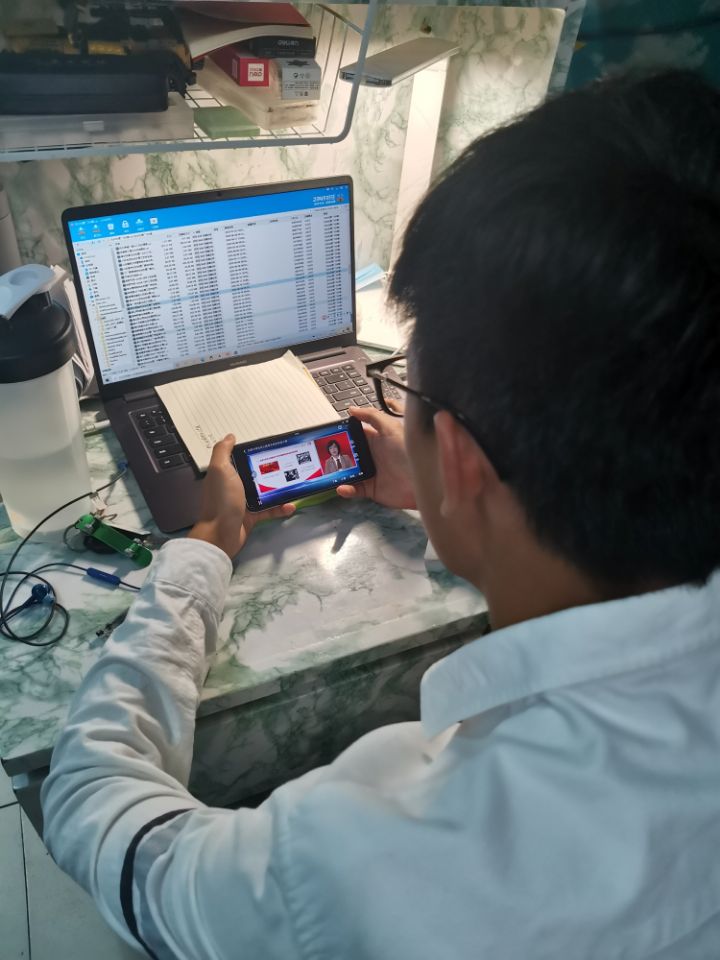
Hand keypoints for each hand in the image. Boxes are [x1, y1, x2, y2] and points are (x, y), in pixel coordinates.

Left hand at [188, 435, 294, 558]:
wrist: (220, 534)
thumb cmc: (222, 500)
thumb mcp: (220, 470)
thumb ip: (223, 451)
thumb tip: (230, 436)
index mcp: (226, 473)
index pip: (242, 459)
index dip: (255, 453)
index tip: (272, 448)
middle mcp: (234, 486)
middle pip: (255, 474)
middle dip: (271, 470)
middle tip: (290, 465)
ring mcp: (243, 502)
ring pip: (265, 492)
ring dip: (279, 489)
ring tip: (294, 484)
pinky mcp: (251, 517)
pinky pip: (269, 510)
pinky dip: (280, 508)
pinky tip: (290, 506)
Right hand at [336, 407, 415, 509]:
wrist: (423, 482)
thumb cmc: (411, 454)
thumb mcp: (392, 428)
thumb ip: (373, 416)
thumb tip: (353, 409)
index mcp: (379, 438)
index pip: (358, 431)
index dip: (346, 430)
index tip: (334, 430)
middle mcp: (374, 454)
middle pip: (350, 451)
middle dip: (339, 451)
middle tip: (328, 451)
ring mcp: (372, 471)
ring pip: (349, 470)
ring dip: (339, 471)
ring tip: (331, 470)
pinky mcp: (372, 488)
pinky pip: (354, 488)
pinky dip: (346, 489)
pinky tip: (342, 487)